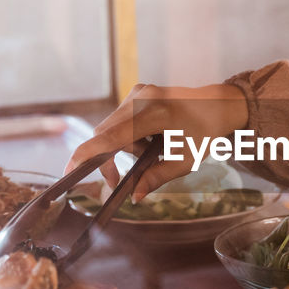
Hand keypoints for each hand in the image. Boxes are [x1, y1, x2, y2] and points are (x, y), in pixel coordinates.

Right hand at [66, 83, 249, 200]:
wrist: (218, 104)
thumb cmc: (206, 132)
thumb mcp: (186, 160)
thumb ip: (156, 178)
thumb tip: (132, 196)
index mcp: (156, 114)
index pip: (110, 136)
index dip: (87, 155)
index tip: (70, 171)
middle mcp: (141, 98)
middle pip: (106, 135)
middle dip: (112, 158)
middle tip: (122, 179)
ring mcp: (137, 92)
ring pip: (112, 130)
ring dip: (126, 146)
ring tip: (155, 149)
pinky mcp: (136, 92)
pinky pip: (119, 121)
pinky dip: (130, 135)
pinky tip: (152, 137)